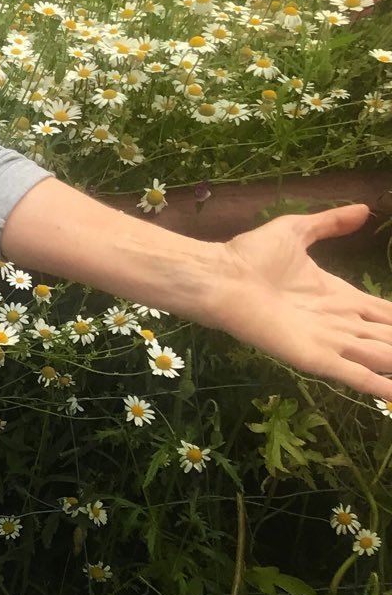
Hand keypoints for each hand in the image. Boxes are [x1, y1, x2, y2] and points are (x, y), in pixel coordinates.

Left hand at [211, 203, 391, 402]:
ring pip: (380, 356)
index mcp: (340, 296)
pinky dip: (378, 384)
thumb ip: (330, 223)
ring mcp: (329, 341)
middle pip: (388, 337)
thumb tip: (364, 210)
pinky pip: (353, 374)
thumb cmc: (251, 256)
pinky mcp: (314, 357)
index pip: (385, 312)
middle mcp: (340, 322)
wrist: (220, 276)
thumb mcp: (297, 231)